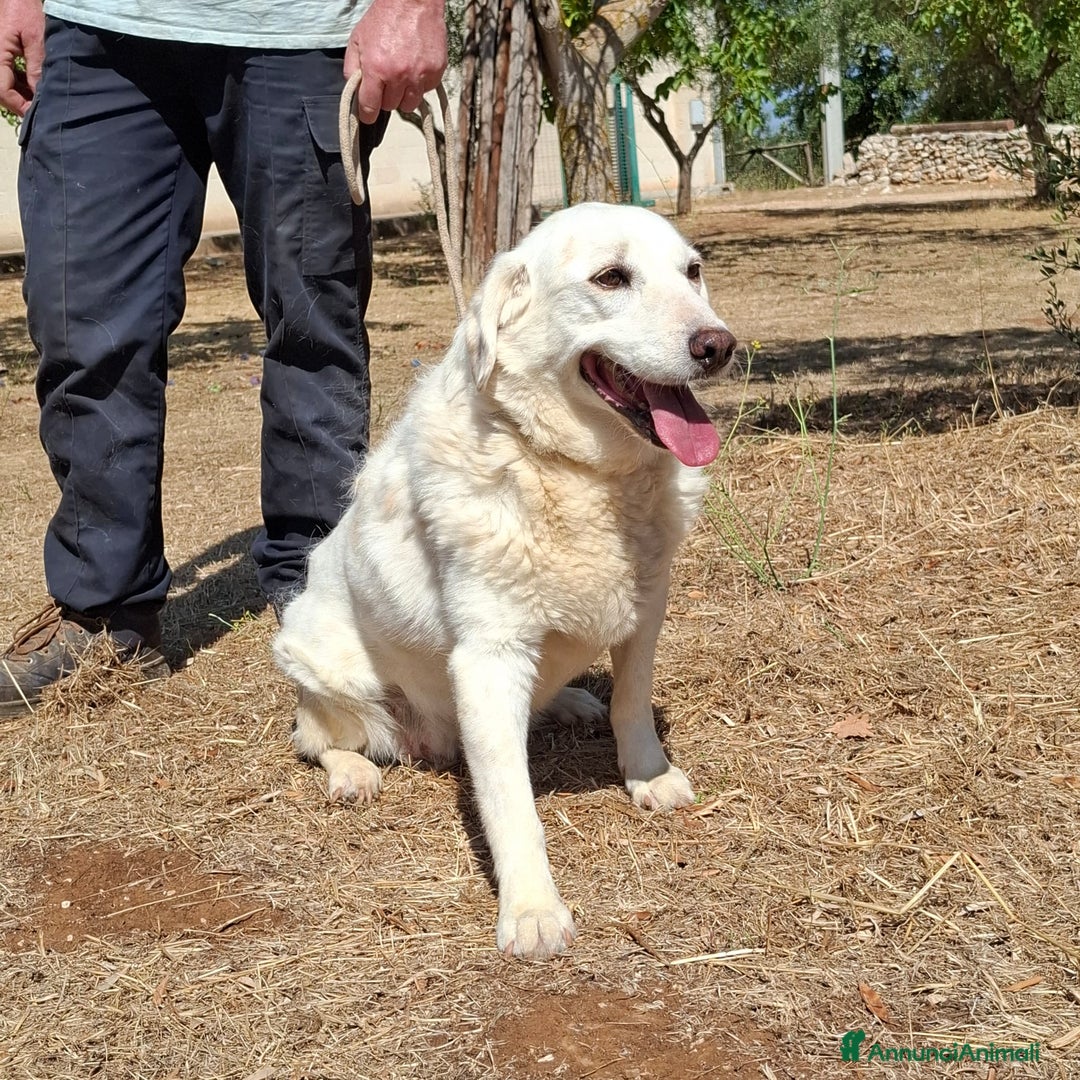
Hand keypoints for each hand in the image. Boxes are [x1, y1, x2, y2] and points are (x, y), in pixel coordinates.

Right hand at [0, 0, 43, 116]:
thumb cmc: (25, 12)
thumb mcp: (36, 40)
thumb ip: (36, 68)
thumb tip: (39, 95)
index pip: (2, 90)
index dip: (18, 105)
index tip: (36, 113)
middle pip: (2, 91)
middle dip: (20, 103)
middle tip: (41, 110)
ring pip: (5, 85)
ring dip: (21, 95)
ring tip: (40, 100)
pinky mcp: (2, 56)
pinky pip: (8, 76)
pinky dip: (21, 85)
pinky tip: (35, 87)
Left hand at [344, 0, 446, 122]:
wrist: (412, 1)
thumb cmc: (383, 19)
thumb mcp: (357, 40)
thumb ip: (351, 68)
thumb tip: (354, 92)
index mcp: (376, 69)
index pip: (370, 107)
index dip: (367, 114)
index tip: (368, 114)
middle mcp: (398, 76)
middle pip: (390, 107)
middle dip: (386, 97)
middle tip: (386, 82)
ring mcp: (419, 75)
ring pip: (409, 105)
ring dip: (403, 96)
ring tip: (401, 78)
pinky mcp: (435, 72)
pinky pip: (426, 91)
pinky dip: (420, 84)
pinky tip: (415, 68)